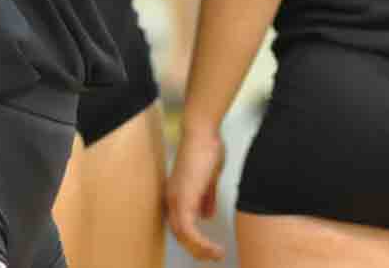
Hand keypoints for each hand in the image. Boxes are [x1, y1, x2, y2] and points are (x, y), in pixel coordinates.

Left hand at [166, 123, 227, 260]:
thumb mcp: (208, 178)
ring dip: (201, 250)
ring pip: (183, 237)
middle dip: (198, 249)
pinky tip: (215, 247)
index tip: (209, 247)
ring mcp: (176, 200)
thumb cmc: (206, 148)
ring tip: (217, 254)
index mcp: (177, 194)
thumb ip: (206, 197)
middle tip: (214, 256)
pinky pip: (189, 232)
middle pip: (180, 235)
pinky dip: (202, 243)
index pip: (181, 225)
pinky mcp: (183, 200)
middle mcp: (172, 199)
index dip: (193, 239)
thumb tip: (207, 215)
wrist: (202, 132)